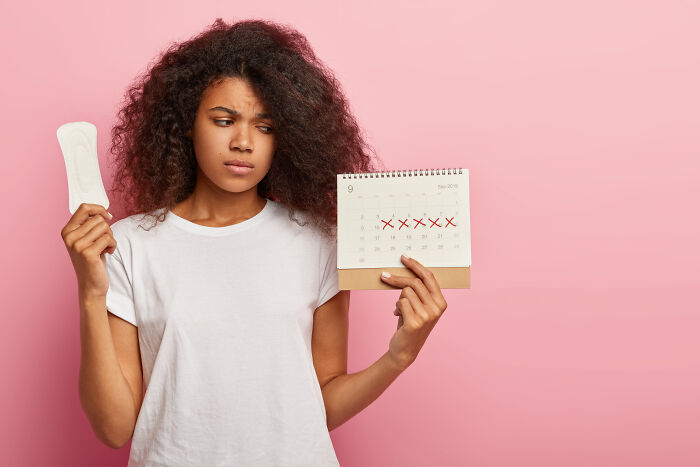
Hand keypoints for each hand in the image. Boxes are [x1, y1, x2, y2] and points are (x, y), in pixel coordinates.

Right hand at [61, 203, 115, 299]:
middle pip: (98, 219)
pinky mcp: (88, 253)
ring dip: (110, 237)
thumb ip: (89, 226)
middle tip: (104, 241)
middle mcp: (70, 237)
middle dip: (107, 229)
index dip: (99, 208)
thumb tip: (102, 211)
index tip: (108, 216)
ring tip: (105, 247)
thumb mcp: (86, 240)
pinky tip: (108, 253)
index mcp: (67, 231)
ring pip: (105, 227)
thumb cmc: (92, 260)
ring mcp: (77, 245)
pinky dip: (113, 245)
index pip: (83, 208)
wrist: (91, 284)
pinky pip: (108, 238)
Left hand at [380, 254, 447, 370]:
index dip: (416, 265)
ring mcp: (427, 316)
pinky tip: (398, 316)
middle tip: (384, 276)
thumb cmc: (410, 324)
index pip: (429, 277)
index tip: (403, 257)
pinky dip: (396, 307)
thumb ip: (419, 291)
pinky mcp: (415, 322)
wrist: (405, 350)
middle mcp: (437, 308)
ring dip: (398, 300)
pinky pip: (400, 302)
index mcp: (441, 302)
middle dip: (397, 278)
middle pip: (414, 282)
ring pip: (405, 292)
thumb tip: (406, 270)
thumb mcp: (420, 306)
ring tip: (400, 311)